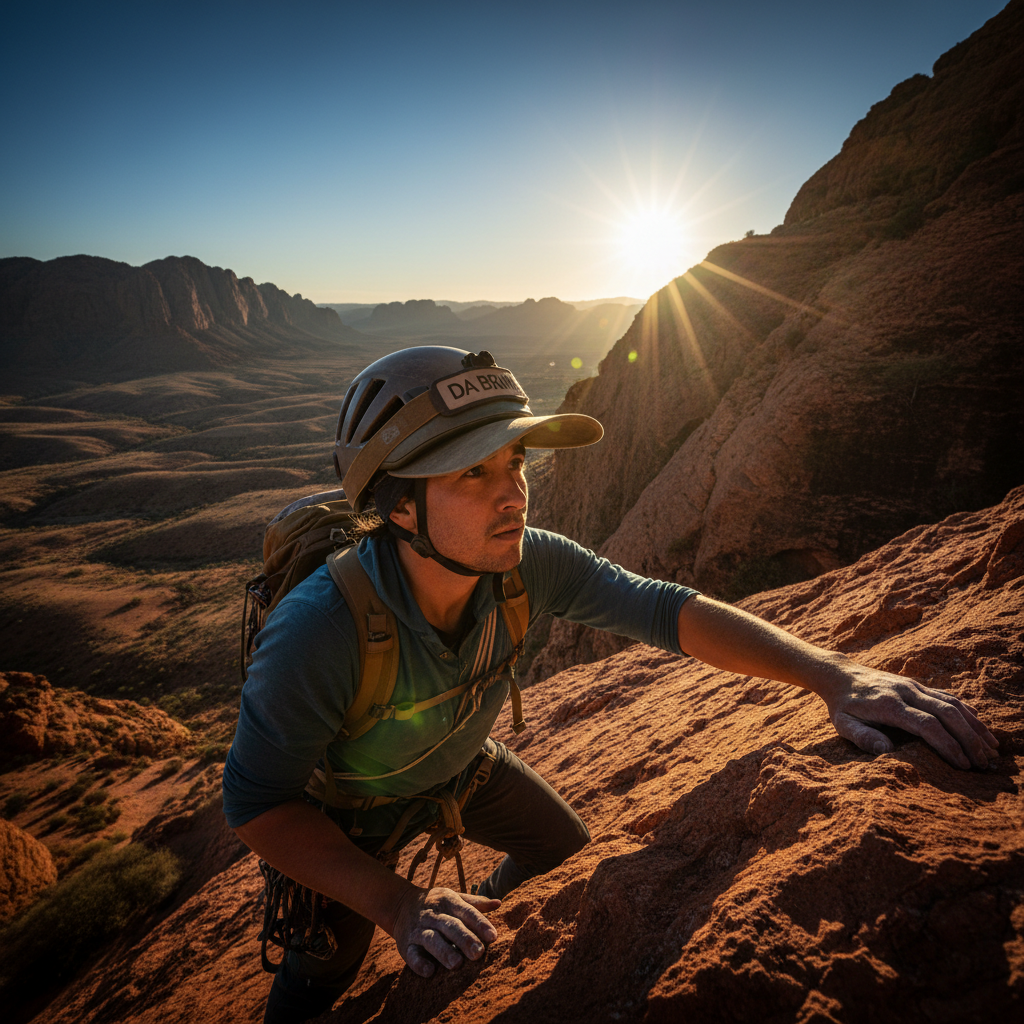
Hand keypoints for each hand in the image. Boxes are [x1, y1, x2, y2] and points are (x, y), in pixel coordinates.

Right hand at [391, 886, 500, 976]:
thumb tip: (498, 903)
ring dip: (444, 951)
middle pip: (450, 925)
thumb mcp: (454, 897)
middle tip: (478, 953)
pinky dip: (419, 963)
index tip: (493, 937)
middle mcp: (433, 914)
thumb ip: (475, 903)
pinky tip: (430, 972)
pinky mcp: (405, 944)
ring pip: (431, 939)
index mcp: (448, 900)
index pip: (466, 911)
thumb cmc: (436, 903)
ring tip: (457, 964)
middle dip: (464, 939)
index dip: (480, 923)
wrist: (400, 904)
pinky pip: (411, 954)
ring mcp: (418, 928)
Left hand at [820, 662, 998, 768]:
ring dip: (974, 725)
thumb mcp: (843, 724)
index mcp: (889, 705)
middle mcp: (906, 692)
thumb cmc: (842, 706)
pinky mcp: (917, 685)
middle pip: (947, 713)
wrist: (840, 675)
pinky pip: (947, 696)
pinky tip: (979, 726)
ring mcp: (913, 686)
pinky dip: (967, 711)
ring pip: (952, 704)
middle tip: (983, 763)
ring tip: (991, 748)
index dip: (948, 745)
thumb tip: (887, 751)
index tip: (963, 765)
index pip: (927, 725)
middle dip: (969, 739)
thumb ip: (863, 737)